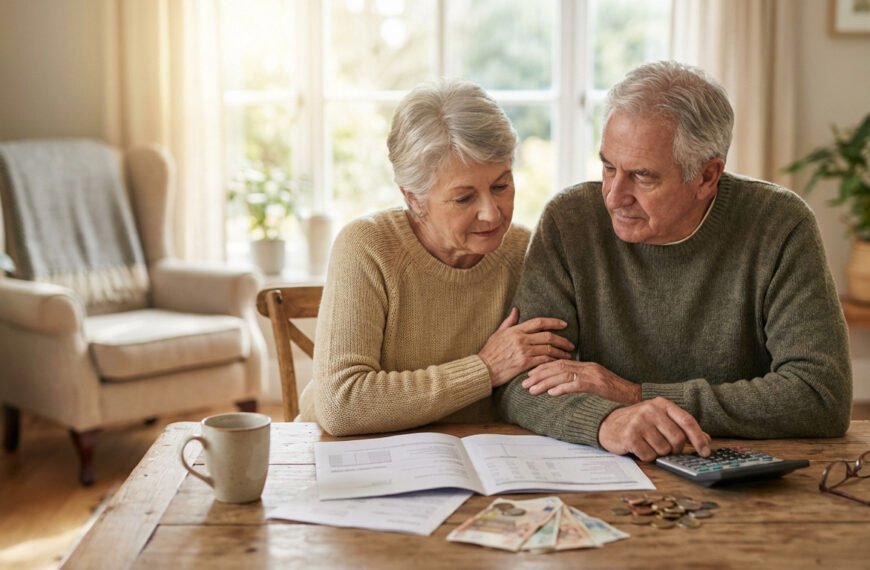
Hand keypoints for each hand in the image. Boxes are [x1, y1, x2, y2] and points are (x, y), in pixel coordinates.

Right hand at [479, 308, 574, 387]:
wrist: (483, 369)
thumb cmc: (489, 352)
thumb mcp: (498, 333)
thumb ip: (509, 322)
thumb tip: (516, 309)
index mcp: (516, 330)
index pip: (539, 322)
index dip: (554, 322)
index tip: (564, 324)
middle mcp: (521, 339)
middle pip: (548, 336)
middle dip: (562, 340)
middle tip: (570, 344)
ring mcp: (523, 351)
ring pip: (548, 349)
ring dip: (561, 352)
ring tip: (568, 355)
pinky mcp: (524, 364)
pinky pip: (544, 361)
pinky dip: (553, 361)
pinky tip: (558, 363)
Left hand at [521, 360, 640, 403]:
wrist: (637, 399)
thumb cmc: (615, 396)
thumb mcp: (596, 385)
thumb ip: (580, 383)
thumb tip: (561, 387)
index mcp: (586, 366)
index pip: (559, 362)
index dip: (542, 368)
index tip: (528, 374)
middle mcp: (588, 367)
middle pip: (557, 366)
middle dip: (538, 374)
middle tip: (524, 382)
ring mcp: (593, 375)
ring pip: (563, 374)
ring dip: (545, 382)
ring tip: (531, 389)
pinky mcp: (598, 385)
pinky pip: (577, 385)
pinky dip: (562, 388)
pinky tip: (551, 393)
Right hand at [598, 397, 710, 461]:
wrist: (608, 423)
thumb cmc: (638, 422)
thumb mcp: (660, 418)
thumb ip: (682, 427)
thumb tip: (707, 439)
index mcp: (661, 404)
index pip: (687, 421)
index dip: (698, 438)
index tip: (705, 452)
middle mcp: (650, 410)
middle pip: (677, 439)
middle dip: (675, 449)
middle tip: (666, 448)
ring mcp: (639, 422)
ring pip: (664, 450)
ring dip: (659, 453)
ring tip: (648, 444)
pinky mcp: (630, 436)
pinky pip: (649, 456)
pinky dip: (647, 457)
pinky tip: (639, 448)